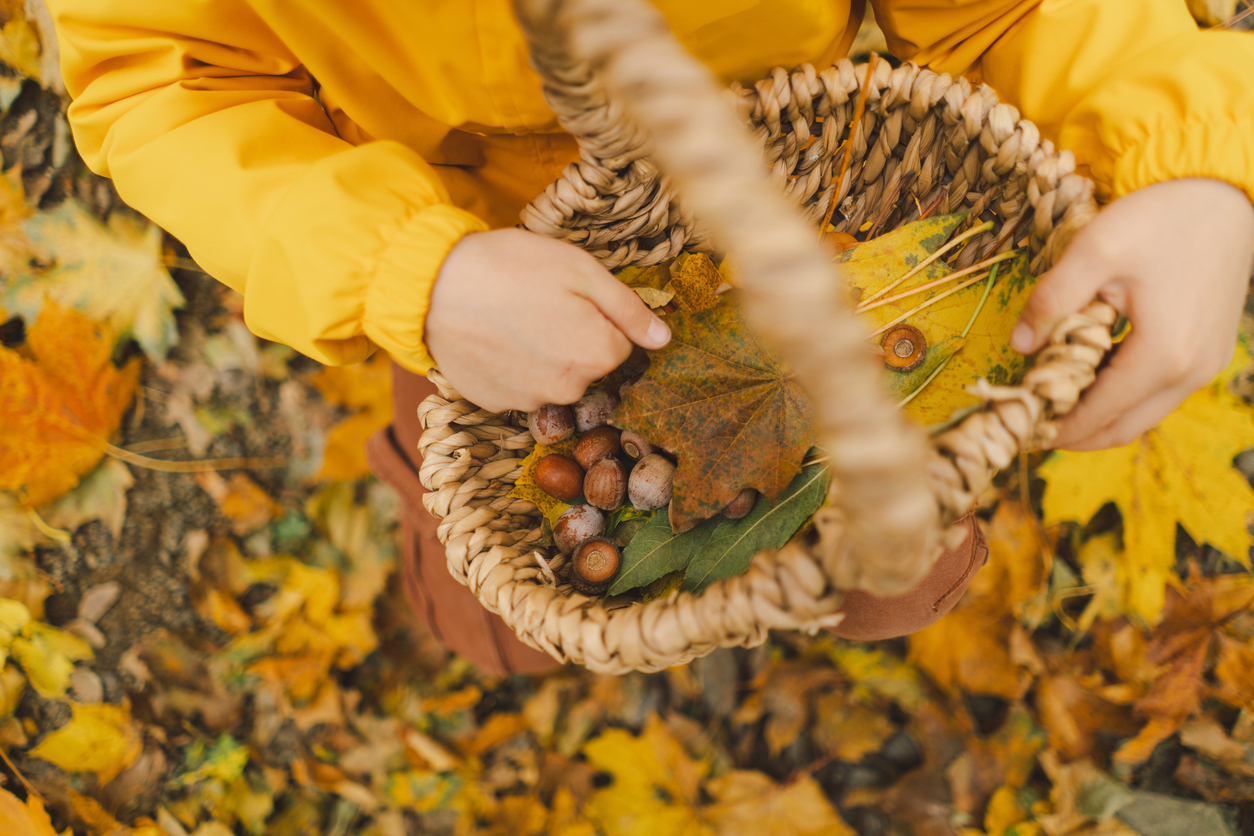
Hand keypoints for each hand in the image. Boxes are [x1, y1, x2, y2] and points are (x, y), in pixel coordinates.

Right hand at [425, 228, 670, 412]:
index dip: (599, 318)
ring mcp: (530, 400)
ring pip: (554, 378)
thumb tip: (664, 338)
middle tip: (540, 304)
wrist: (432, 285)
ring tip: (512, 319)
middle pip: (589, 366)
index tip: (571, 298)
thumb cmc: (512, 266)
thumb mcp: (582, 270)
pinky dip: (511, 367)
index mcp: (599, 354)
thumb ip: (629, 309)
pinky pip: (518, 386)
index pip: (622, 346)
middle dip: (574, 339)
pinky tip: (493, 338)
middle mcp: (569, 388)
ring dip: (543, 355)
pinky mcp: (495, 403)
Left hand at [1012, 178, 1253, 450]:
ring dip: (1099, 418)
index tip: (1020, 431)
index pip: (1098, 413)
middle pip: (1122, 428)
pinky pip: (1161, 393)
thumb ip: (1052, 301)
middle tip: (1031, 428)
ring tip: (1053, 407)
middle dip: (1074, 434)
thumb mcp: (1094, 251)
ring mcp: (1206, 364)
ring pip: (1143, 415)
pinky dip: (1123, 398)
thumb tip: (1019, 345)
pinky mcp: (1210, 353)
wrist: (1224, 194)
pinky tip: (1090, 381)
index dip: (1056, 428)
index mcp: (1163, 354)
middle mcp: (1191, 371)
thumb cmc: (1161, 218)